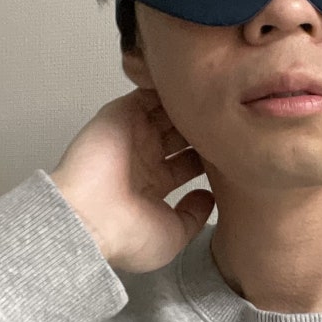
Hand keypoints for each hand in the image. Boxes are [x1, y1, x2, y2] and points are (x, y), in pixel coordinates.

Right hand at [49, 88, 214, 272]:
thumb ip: (194, 215)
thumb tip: (209, 196)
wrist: (89, 218)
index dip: (209, 154)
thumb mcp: (173, 236)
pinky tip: (191, 84)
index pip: (188, 161)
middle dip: (202, 127)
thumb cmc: (126, 234)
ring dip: (187, 106)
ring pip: (166, 111)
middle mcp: (144, 156)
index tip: (232, 148)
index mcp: (154, 184)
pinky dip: (165, 86)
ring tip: (214, 101)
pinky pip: (145, 92)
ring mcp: (132, 134)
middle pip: (180, 133)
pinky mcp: (121, 113)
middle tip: (228, 121)